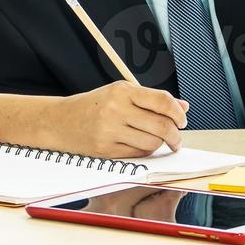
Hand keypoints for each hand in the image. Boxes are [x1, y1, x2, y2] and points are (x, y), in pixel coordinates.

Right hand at [44, 81, 189, 157]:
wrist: (60, 121)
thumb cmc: (95, 105)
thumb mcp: (122, 93)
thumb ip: (153, 100)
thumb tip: (183, 107)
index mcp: (122, 91)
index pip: (162, 101)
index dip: (178, 113)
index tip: (182, 120)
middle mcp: (116, 110)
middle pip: (161, 126)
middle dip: (175, 135)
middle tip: (177, 138)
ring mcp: (110, 131)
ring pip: (152, 143)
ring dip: (160, 144)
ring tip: (157, 140)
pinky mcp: (106, 150)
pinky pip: (138, 154)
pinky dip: (145, 151)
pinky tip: (141, 144)